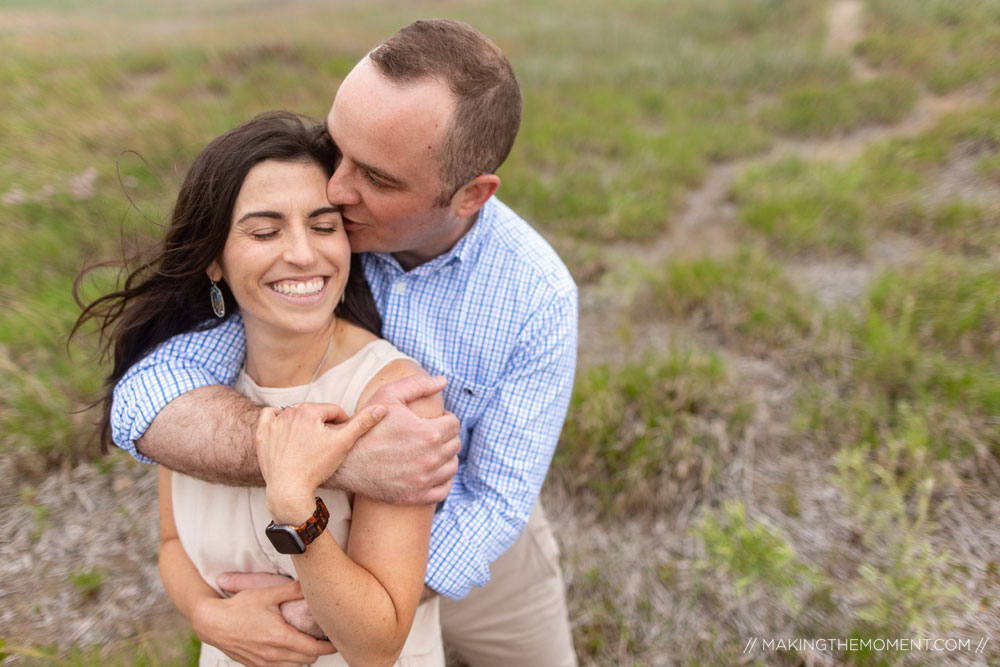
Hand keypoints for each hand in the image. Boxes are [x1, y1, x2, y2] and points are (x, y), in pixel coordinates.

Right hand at [193, 577, 334, 666]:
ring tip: (307, 643)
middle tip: (323, 638)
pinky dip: (289, 663)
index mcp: (280, 638)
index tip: (336, 639)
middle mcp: (273, 655)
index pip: (314, 649)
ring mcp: (263, 663)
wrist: (212, 622)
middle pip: (308, 660)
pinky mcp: (255, 666)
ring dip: (303, 658)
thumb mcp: (267, 594)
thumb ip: (292, 589)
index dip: (329, 646)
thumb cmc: (238, 607)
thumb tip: (311, 581)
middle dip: (318, 650)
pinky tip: (289, 649)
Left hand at [256, 402, 386, 521]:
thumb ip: (362, 423)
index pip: (333, 410)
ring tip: (309, 439)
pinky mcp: (262, 434)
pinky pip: (269, 416)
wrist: (289, 489)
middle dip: (322, 423)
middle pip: (314, 412)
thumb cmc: (316, 467)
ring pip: (293, 413)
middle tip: (327, 441)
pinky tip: (285, 429)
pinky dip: (277, 419)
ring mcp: (274, 423)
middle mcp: (289, 412)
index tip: (342, 436)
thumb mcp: (343, 443)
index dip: (342, 423)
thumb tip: (382, 408)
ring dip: (302, 421)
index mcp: (309, 410)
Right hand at [333, 374, 460, 504]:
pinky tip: (430, 470)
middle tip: (429, 432)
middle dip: (445, 435)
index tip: (434, 418)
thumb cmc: (365, 426)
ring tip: (429, 450)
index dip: (444, 418)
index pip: (454, 424)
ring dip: (445, 456)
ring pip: (452, 466)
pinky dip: (442, 479)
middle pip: (454, 444)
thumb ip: (419, 384)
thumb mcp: (388, 395)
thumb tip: (443, 381)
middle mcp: (431, 459)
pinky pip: (444, 489)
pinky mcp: (417, 496)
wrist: (343, 462)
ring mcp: (424, 480)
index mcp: (429, 433)